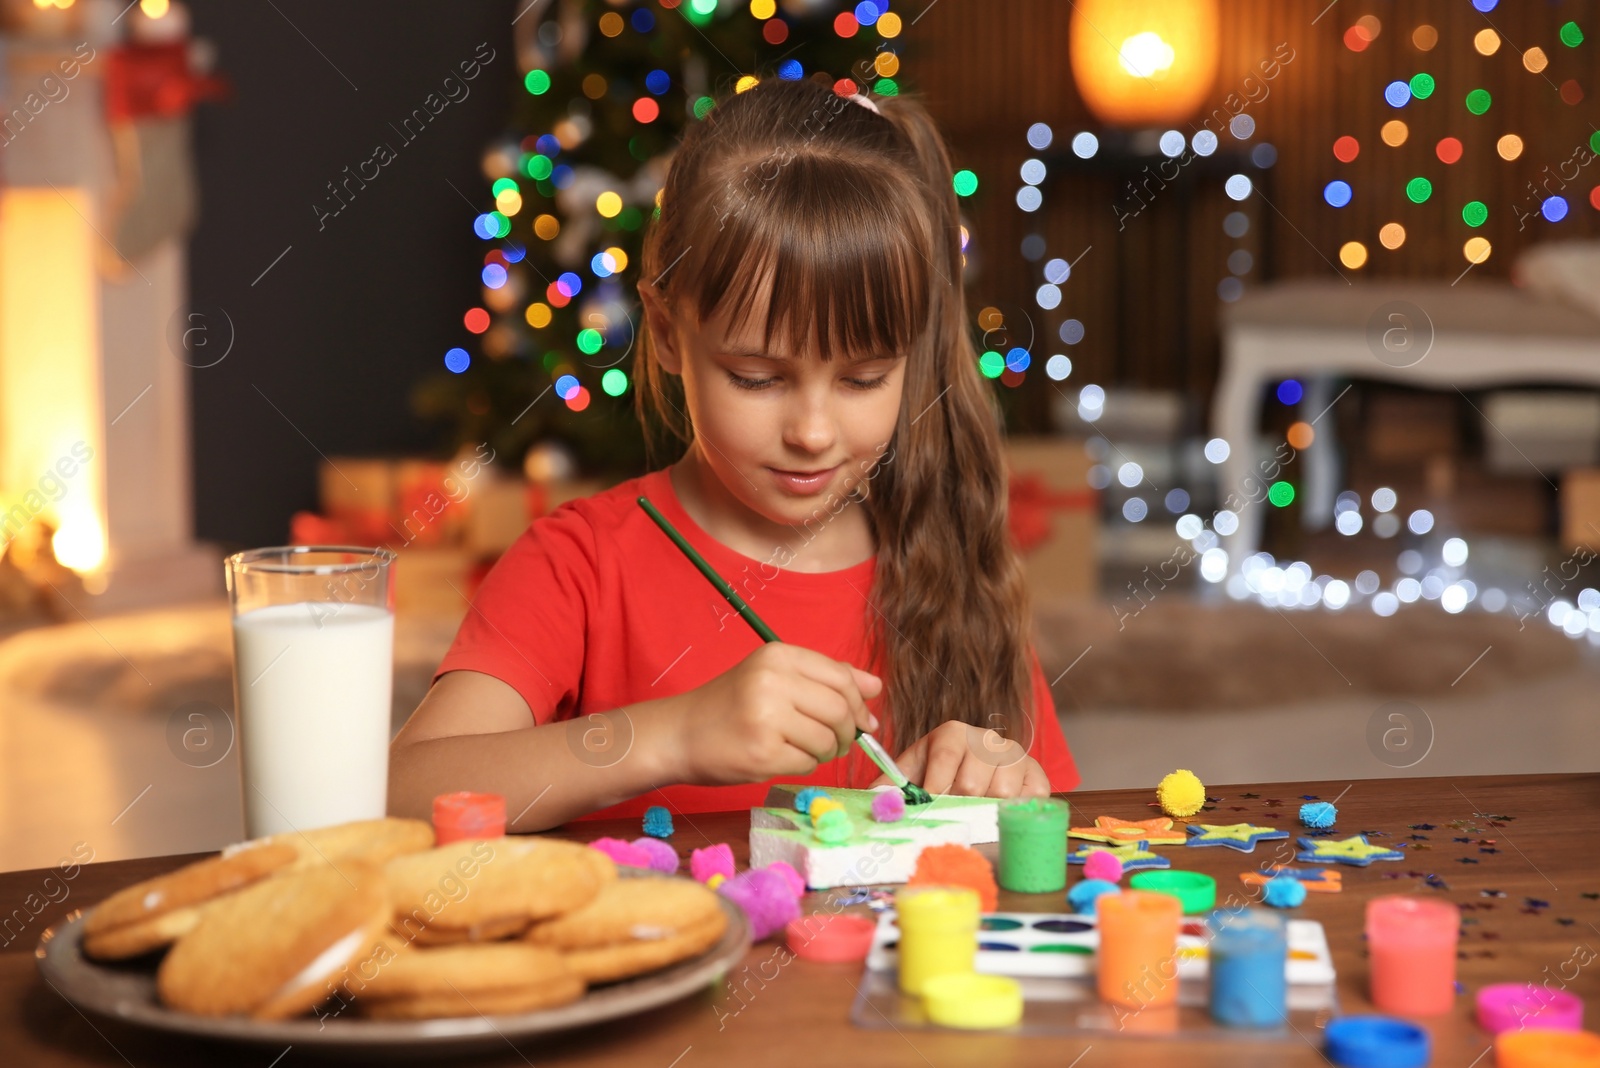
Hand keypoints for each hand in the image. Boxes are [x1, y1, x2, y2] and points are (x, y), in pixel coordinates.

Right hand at [670, 643, 881, 786]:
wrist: (680, 733)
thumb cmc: (731, 705)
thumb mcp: (775, 677)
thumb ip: (826, 678)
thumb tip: (876, 687)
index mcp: (778, 655)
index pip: (842, 678)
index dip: (860, 703)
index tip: (863, 720)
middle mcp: (773, 680)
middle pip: (840, 710)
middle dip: (847, 732)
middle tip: (835, 742)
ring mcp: (767, 717)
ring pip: (827, 740)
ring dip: (824, 752)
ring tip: (802, 748)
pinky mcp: (763, 752)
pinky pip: (808, 763)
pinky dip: (804, 765)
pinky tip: (782, 757)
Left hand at [873, 720, 1050, 798]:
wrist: (976, 772)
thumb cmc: (938, 775)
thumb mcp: (910, 773)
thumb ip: (888, 784)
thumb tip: (874, 801)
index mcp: (953, 733)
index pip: (945, 757)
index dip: (935, 786)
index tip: (928, 806)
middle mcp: (987, 739)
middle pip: (972, 782)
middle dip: (957, 806)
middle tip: (950, 816)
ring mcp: (1015, 756)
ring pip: (1001, 794)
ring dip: (984, 811)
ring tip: (973, 814)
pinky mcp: (1036, 776)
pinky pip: (1029, 800)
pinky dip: (1014, 813)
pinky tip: (1000, 813)